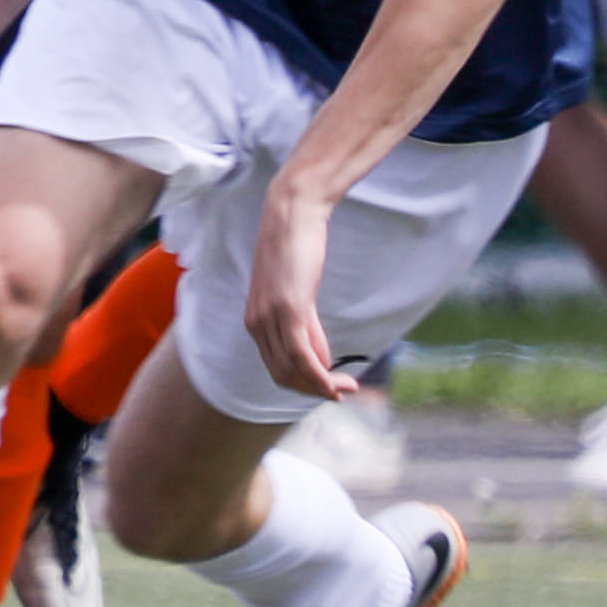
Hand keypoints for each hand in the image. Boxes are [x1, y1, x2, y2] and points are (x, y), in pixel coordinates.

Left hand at [244, 181, 359, 401]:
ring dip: (322, 386)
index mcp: (255, 321)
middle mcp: (257, 323)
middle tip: (347, 391)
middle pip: (283, 375)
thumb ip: (307, 328)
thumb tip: (320, 358)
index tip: (332, 388)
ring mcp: (270, 317)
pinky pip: (301, 355)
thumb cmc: (297, 250)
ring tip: (351, 387)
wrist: (293, 215)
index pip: (276, 368)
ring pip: (293, 370)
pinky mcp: (288, 309)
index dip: (305, 384)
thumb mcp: (299, 295)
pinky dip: (320, 375)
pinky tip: (337, 383)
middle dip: (315, 390)